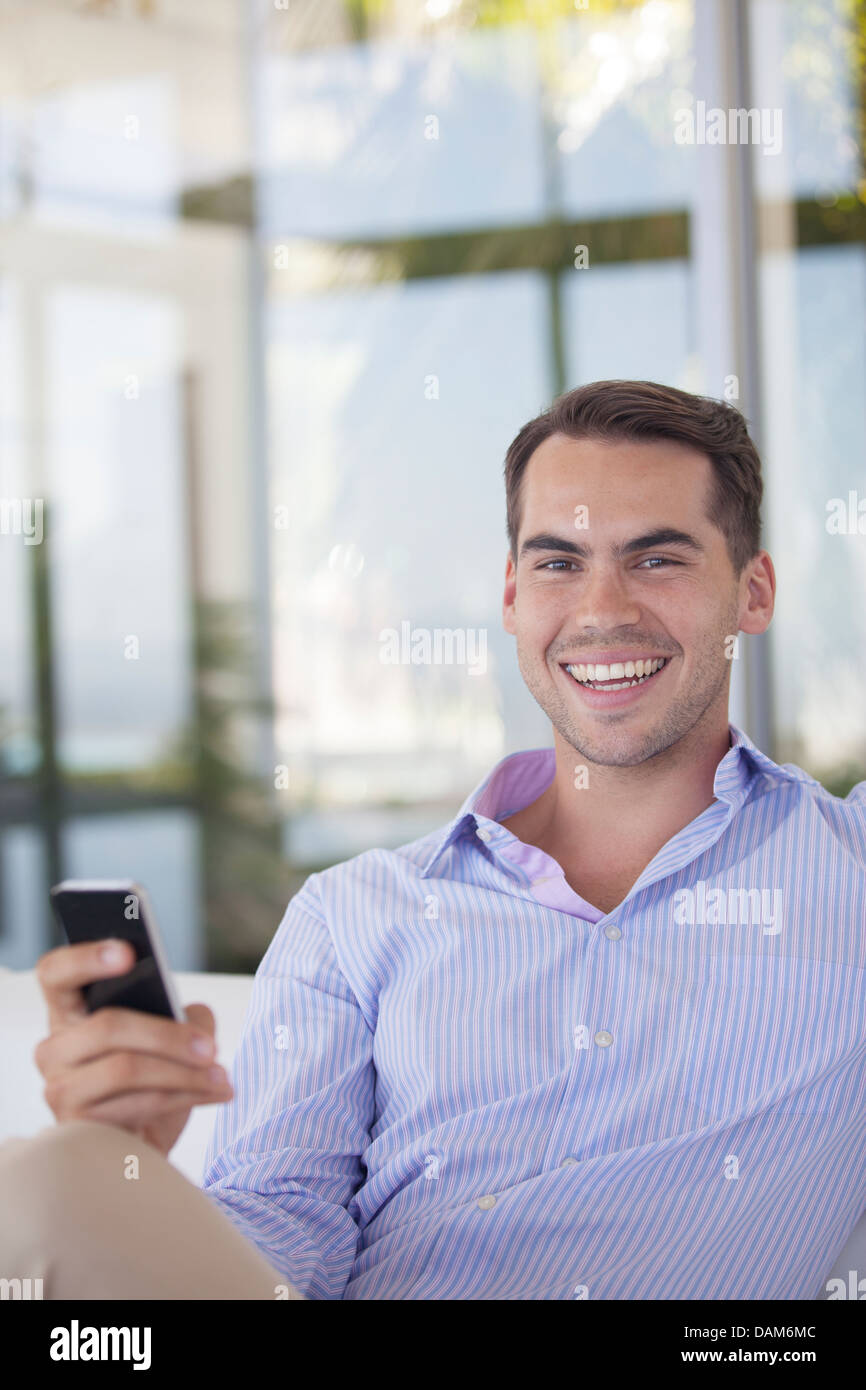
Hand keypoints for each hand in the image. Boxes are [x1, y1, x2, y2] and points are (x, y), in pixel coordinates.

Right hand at [33, 939, 233, 1157]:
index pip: (56, 974)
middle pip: (107, 1026)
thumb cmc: (153, 1082)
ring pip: (125, 1068)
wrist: (145, 1145)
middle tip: (211, 1047)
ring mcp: (60, 1089)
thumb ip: (182, 1015)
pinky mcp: (77, 1127)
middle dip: (168, 1036)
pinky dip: (183, 1097)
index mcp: (71, 1011)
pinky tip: (214, 1094)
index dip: (86, 959)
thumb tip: (193, 1020)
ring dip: (184, 1073)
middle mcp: (55, 1048)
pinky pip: (135, 1104)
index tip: (128, 952)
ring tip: (222, 1075)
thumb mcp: (170, 1037)